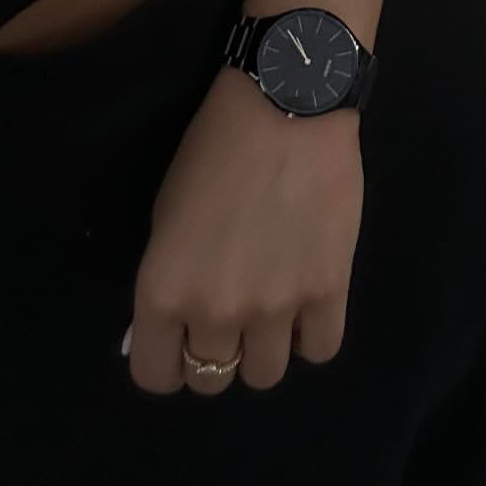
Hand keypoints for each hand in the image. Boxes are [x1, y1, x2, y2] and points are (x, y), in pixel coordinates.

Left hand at [125, 64, 363, 395]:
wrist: (287, 106)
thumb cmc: (214, 148)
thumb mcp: (166, 213)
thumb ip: (169, 277)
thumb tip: (170, 326)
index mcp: (165, 289)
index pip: (156, 375)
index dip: (166, 362)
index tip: (178, 342)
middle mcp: (217, 309)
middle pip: (212, 379)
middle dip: (214, 353)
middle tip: (227, 315)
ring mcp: (276, 306)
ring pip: (266, 376)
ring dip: (264, 348)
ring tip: (271, 307)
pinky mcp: (329, 291)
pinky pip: (320, 350)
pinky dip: (311, 335)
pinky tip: (307, 302)